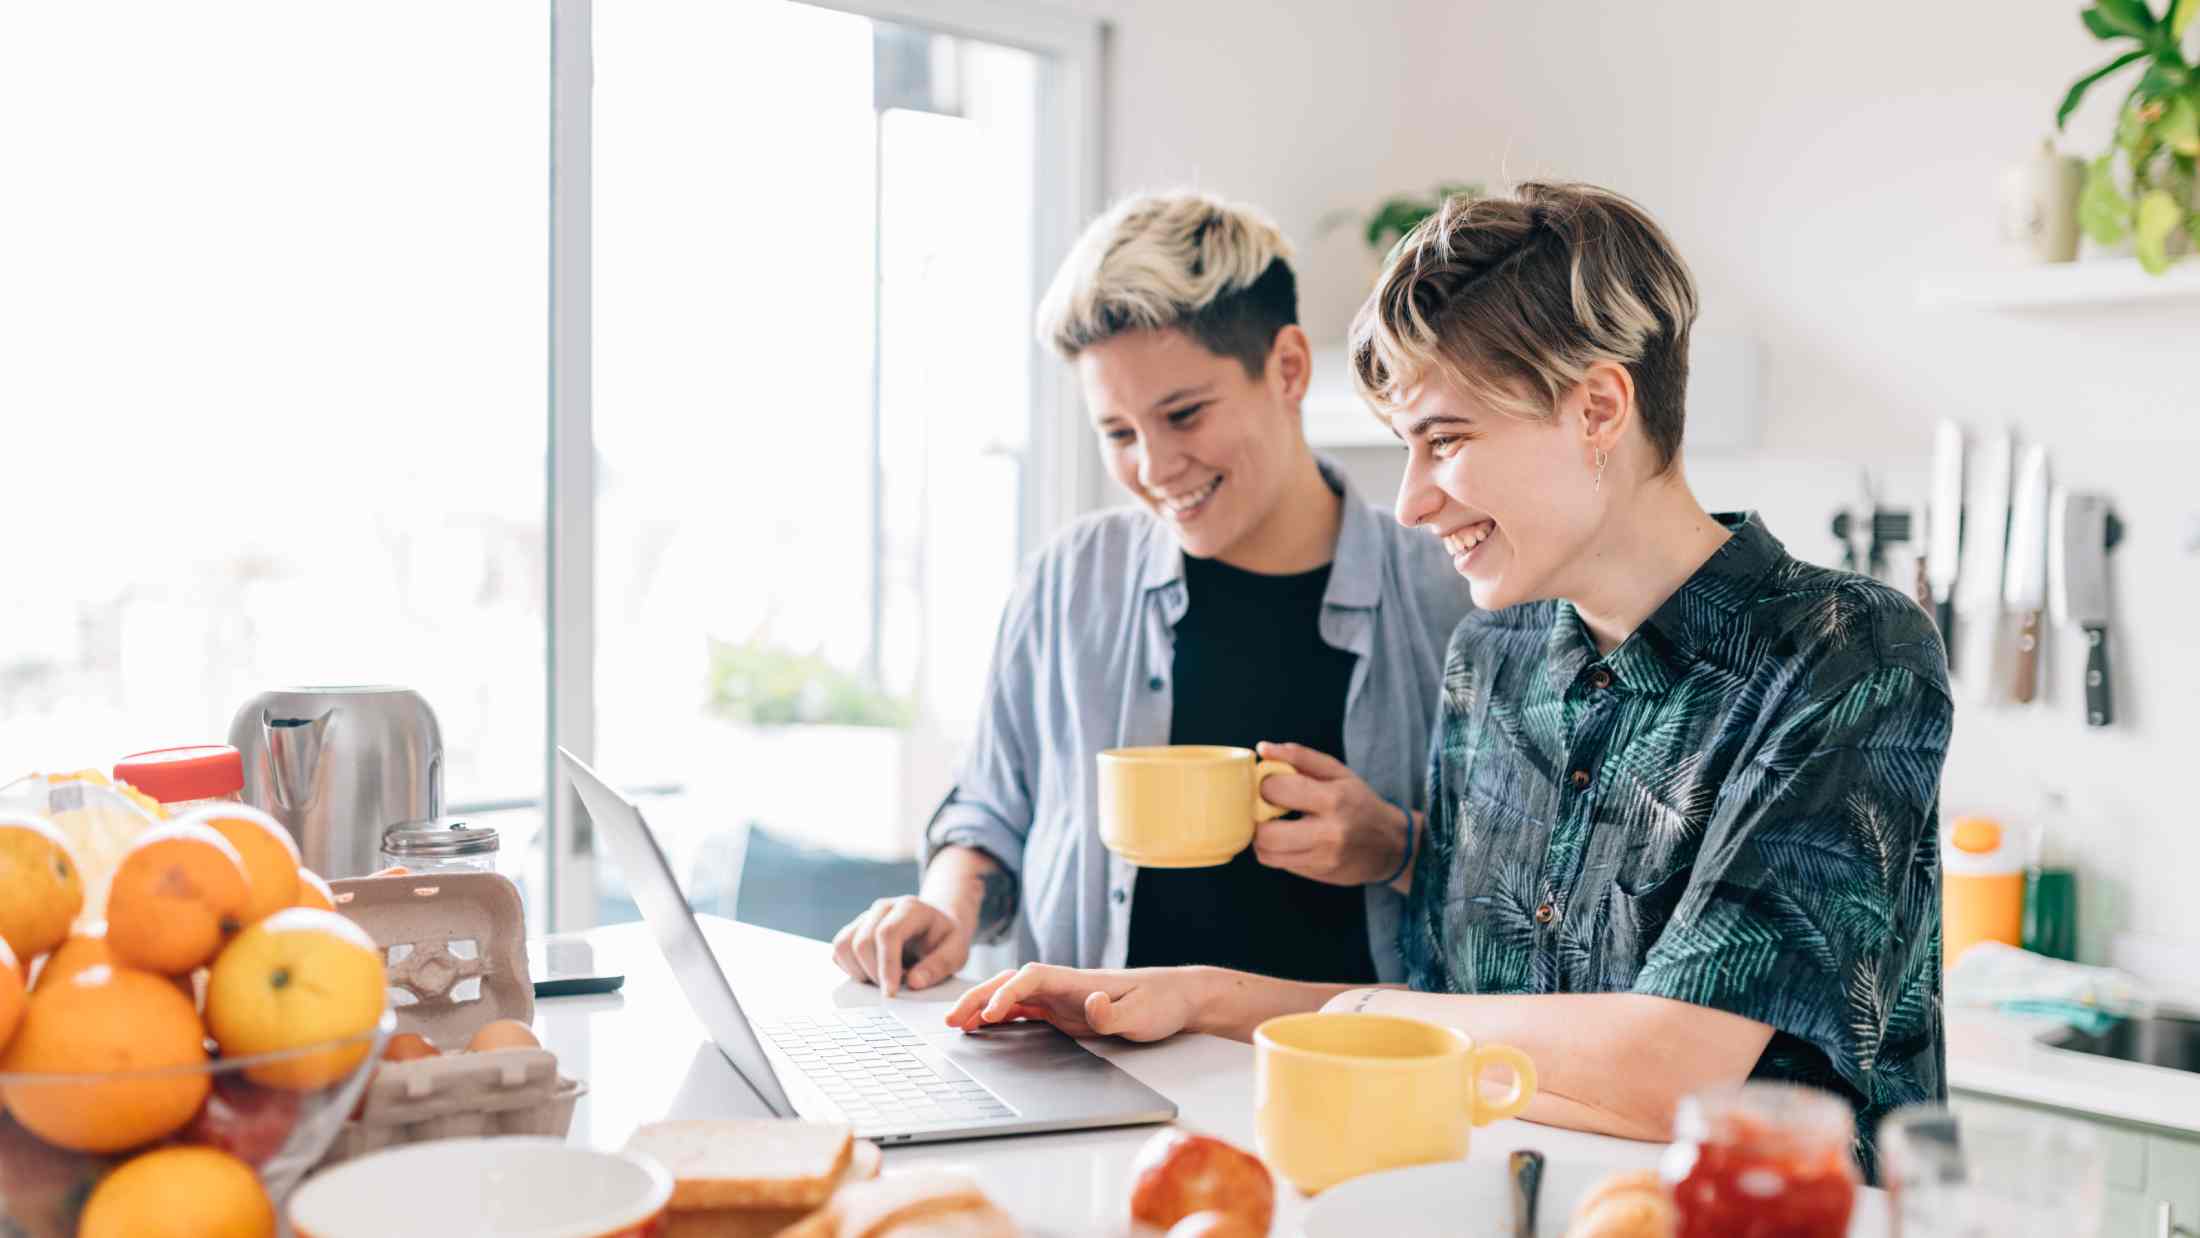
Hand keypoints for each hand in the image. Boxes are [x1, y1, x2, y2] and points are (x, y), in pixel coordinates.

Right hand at [830, 896, 972, 995]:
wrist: (935, 924)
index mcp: (910, 908)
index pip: (888, 934)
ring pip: (843, 945)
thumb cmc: (945, 939)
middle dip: (874, 974)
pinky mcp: (853, 930)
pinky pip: (838, 951)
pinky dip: (851, 969)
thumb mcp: (957, 952)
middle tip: (895, 987)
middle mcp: (883, 908)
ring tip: (884, 979)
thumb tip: (913, 983)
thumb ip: (939, 966)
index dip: (886, 966)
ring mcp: (865, 917)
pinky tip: (873, 973)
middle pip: (862, 942)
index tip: (891, 993)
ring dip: (859, 972)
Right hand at [943, 963, 1199, 1041]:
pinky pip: (1023, 1011)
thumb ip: (1113, 1011)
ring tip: (954, 1023)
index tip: (991, 1015)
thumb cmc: (1161, 1001)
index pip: (1032, 978)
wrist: (1176, 997)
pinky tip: (982, 1027)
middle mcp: (1063, 985)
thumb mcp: (1143, 1012)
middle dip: (979, 996)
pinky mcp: (1062, 1012)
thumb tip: (1090, 1005)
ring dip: (982, 1005)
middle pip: (1010, 982)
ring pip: (1011, 996)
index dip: (1007, 994)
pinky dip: (999, 1016)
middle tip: (951, 1019)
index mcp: (1077, 980)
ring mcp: (1060, 998)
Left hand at [1250, 742, 1409, 885]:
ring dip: (1262, 836)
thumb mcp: (1338, 772)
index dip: (1265, 784)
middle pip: (1266, 833)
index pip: (1277, 791)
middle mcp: (1328, 834)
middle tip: (1267, 809)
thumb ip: (1300, 757)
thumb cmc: (1361, 803)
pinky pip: (1278, 864)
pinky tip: (1288, 838)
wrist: (1392, 845)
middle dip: (1258, 818)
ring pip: (1266, 853)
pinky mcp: (1317, 875)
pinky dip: (1275, 850)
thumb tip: (1263, 749)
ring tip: (1276, 824)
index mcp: (1333, 800)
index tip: (1271, 783)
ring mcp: (1322, 859)